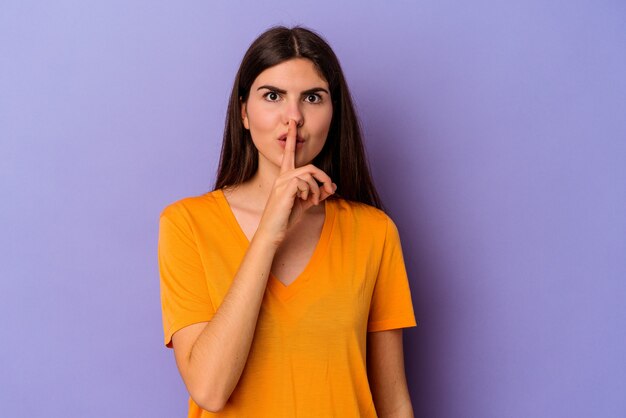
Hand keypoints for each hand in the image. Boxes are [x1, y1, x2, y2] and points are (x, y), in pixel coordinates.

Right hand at [257, 119, 336, 245]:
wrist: (272, 231)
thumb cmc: (286, 217)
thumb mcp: (306, 203)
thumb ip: (318, 192)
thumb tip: (332, 186)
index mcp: (285, 176)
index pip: (289, 153)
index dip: (291, 137)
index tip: (292, 122)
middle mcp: (282, 176)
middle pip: (310, 166)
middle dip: (324, 178)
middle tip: (330, 190)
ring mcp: (282, 182)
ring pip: (309, 174)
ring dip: (317, 189)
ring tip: (314, 201)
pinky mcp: (285, 189)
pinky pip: (305, 182)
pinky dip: (312, 192)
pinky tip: (308, 202)